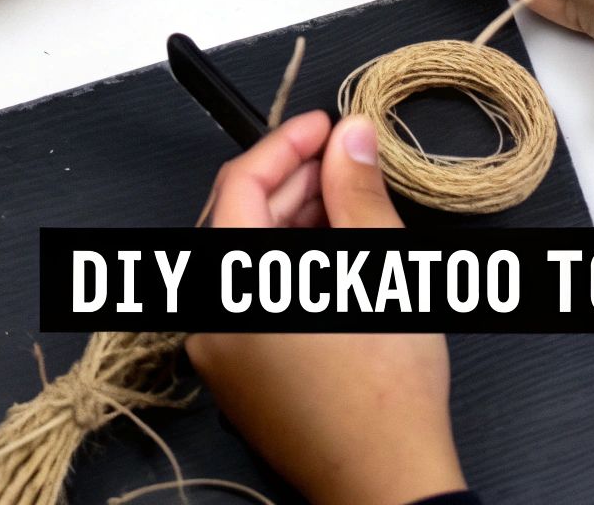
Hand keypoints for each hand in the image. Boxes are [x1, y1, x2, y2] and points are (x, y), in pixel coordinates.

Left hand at [188, 113, 467, 504]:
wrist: (385, 481)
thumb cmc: (385, 388)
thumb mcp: (377, 269)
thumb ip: (356, 192)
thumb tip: (350, 135)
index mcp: (230, 285)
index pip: (240, 184)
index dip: (286, 143)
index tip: (326, 125)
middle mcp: (208, 317)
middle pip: (239, 221)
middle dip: (297, 182)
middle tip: (348, 158)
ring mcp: (218, 354)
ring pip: (248, 262)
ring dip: (296, 224)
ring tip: (352, 204)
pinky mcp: (238, 380)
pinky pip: (252, 302)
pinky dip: (289, 270)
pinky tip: (337, 258)